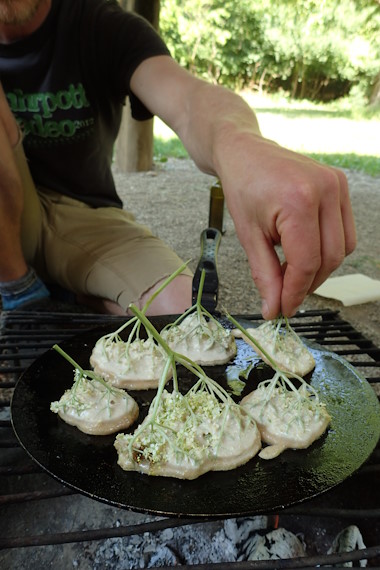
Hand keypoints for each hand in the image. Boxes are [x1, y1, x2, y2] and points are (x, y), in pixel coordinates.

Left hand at [218, 136, 355, 318]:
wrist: (244, 152)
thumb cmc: (242, 187)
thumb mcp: (248, 235)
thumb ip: (264, 275)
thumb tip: (274, 309)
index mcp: (298, 201)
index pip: (306, 262)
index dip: (295, 292)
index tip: (283, 309)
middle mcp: (325, 190)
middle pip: (329, 259)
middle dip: (307, 283)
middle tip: (285, 295)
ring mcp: (337, 185)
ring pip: (342, 248)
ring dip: (319, 268)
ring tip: (290, 271)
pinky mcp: (340, 185)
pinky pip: (344, 231)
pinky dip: (326, 249)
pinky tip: (302, 251)